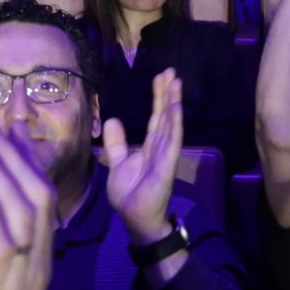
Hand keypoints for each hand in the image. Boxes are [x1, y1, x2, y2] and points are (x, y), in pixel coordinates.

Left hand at [103, 68, 183, 242]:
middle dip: (167, 93)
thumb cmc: (129, 194)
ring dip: (173, 103)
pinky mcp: (167, 165)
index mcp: (150, 146)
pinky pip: (172, 141)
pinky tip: (176, 108)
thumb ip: (116, 143)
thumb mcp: (117, 164)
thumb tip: (113, 119)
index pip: (156, 117)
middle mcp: (160, 147)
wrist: (134, 218)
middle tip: (171, 71)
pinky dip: (175, 124)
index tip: (161, 77)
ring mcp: (166, 155)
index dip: (158, 97)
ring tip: (176, 82)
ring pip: (171, 124)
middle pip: (164, 115)